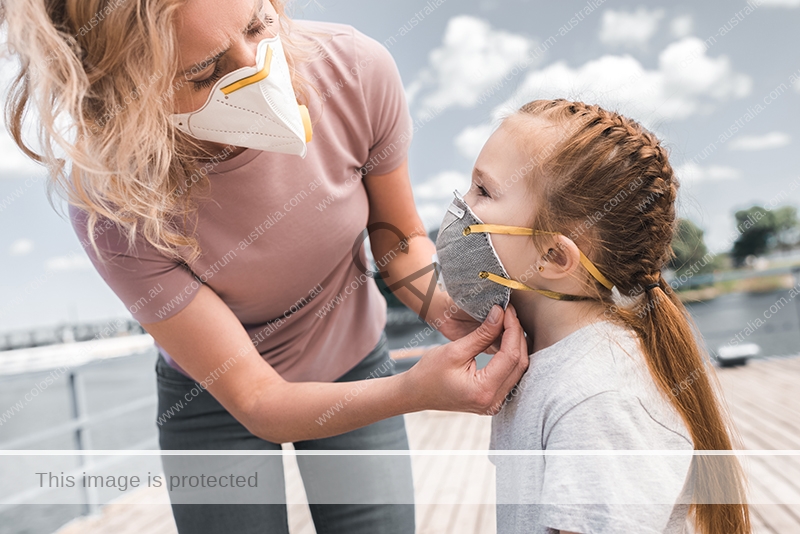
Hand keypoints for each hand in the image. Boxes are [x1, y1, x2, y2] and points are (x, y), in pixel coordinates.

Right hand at [403, 304, 529, 415]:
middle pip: (519, 363)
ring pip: (519, 369)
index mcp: (483, 391)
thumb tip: (500, 314)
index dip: (512, 329)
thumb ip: (482, 334)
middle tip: (509, 313)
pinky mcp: (494, 399)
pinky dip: (511, 356)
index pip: (510, 355)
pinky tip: (506, 339)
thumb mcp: (455, 350)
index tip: (507, 310)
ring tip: (508, 323)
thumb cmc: (429, 373)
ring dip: (517, 344)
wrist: (417, 392)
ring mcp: (495, 403)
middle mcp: (494, 401)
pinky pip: (512, 375)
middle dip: (517, 335)